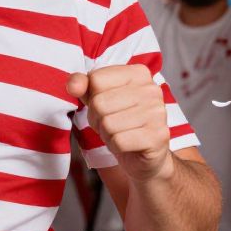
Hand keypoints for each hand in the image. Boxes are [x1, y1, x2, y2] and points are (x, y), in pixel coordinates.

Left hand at [66, 64, 172, 182]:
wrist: (145, 157)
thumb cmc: (121, 121)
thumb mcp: (98, 97)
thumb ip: (83, 85)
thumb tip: (73, 85)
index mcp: (138, 72)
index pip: (96, 78)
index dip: (92, 97)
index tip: (105, 106)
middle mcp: (151, 89)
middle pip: (99, 102)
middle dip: (97, 119)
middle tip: (111, 125)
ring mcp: (157, 112)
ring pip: (107, 123)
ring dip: (106, 134)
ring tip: (119, 134)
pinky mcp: (158, 136)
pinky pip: (118, 141)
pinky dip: (116, 146)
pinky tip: (127, 145)